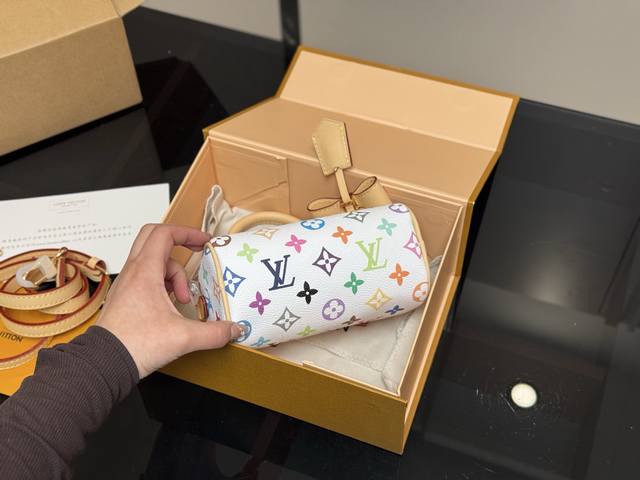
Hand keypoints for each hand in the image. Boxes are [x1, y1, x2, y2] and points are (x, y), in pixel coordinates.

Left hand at [96, 224, 241, 378]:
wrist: (103, 364)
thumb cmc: (136, 345)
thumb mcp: (183, 337)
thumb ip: (214, 332)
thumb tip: (234, 329)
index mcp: (145, 271)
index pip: (165, 234)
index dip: (188, 232)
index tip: (205, 242)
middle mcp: (133, 272)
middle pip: (153, 238)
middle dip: (178, 242)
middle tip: (196, 251)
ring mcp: (126, 284)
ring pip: (151, 260)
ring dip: (173, 272)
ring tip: (184, 299)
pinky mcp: (125, 298)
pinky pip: (146, 277)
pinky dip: (162, 284)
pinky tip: (171, 306)